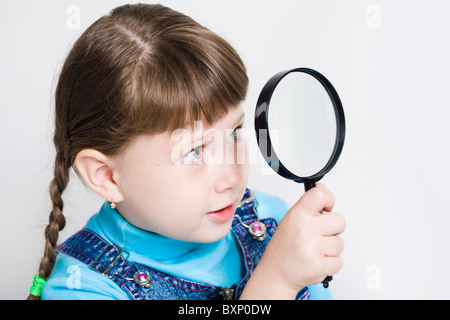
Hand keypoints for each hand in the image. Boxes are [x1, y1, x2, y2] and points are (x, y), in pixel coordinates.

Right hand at [241, 184, 344, 298]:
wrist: (276, 273)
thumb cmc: (284, 246)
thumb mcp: (291, 219)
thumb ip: (308, 205)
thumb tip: (323, 189)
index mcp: (298, 214)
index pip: (321, 195)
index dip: (329, 199)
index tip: (327, 207)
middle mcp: (305, 229)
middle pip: (340, 221)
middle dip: (333, 229)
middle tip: (319, 235)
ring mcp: (312, 248)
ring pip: (340, 243)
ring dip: (330, 249)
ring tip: (315, 250)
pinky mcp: (319, 266)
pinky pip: (339, 261)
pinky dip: (331, 263)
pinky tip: (317, 261)